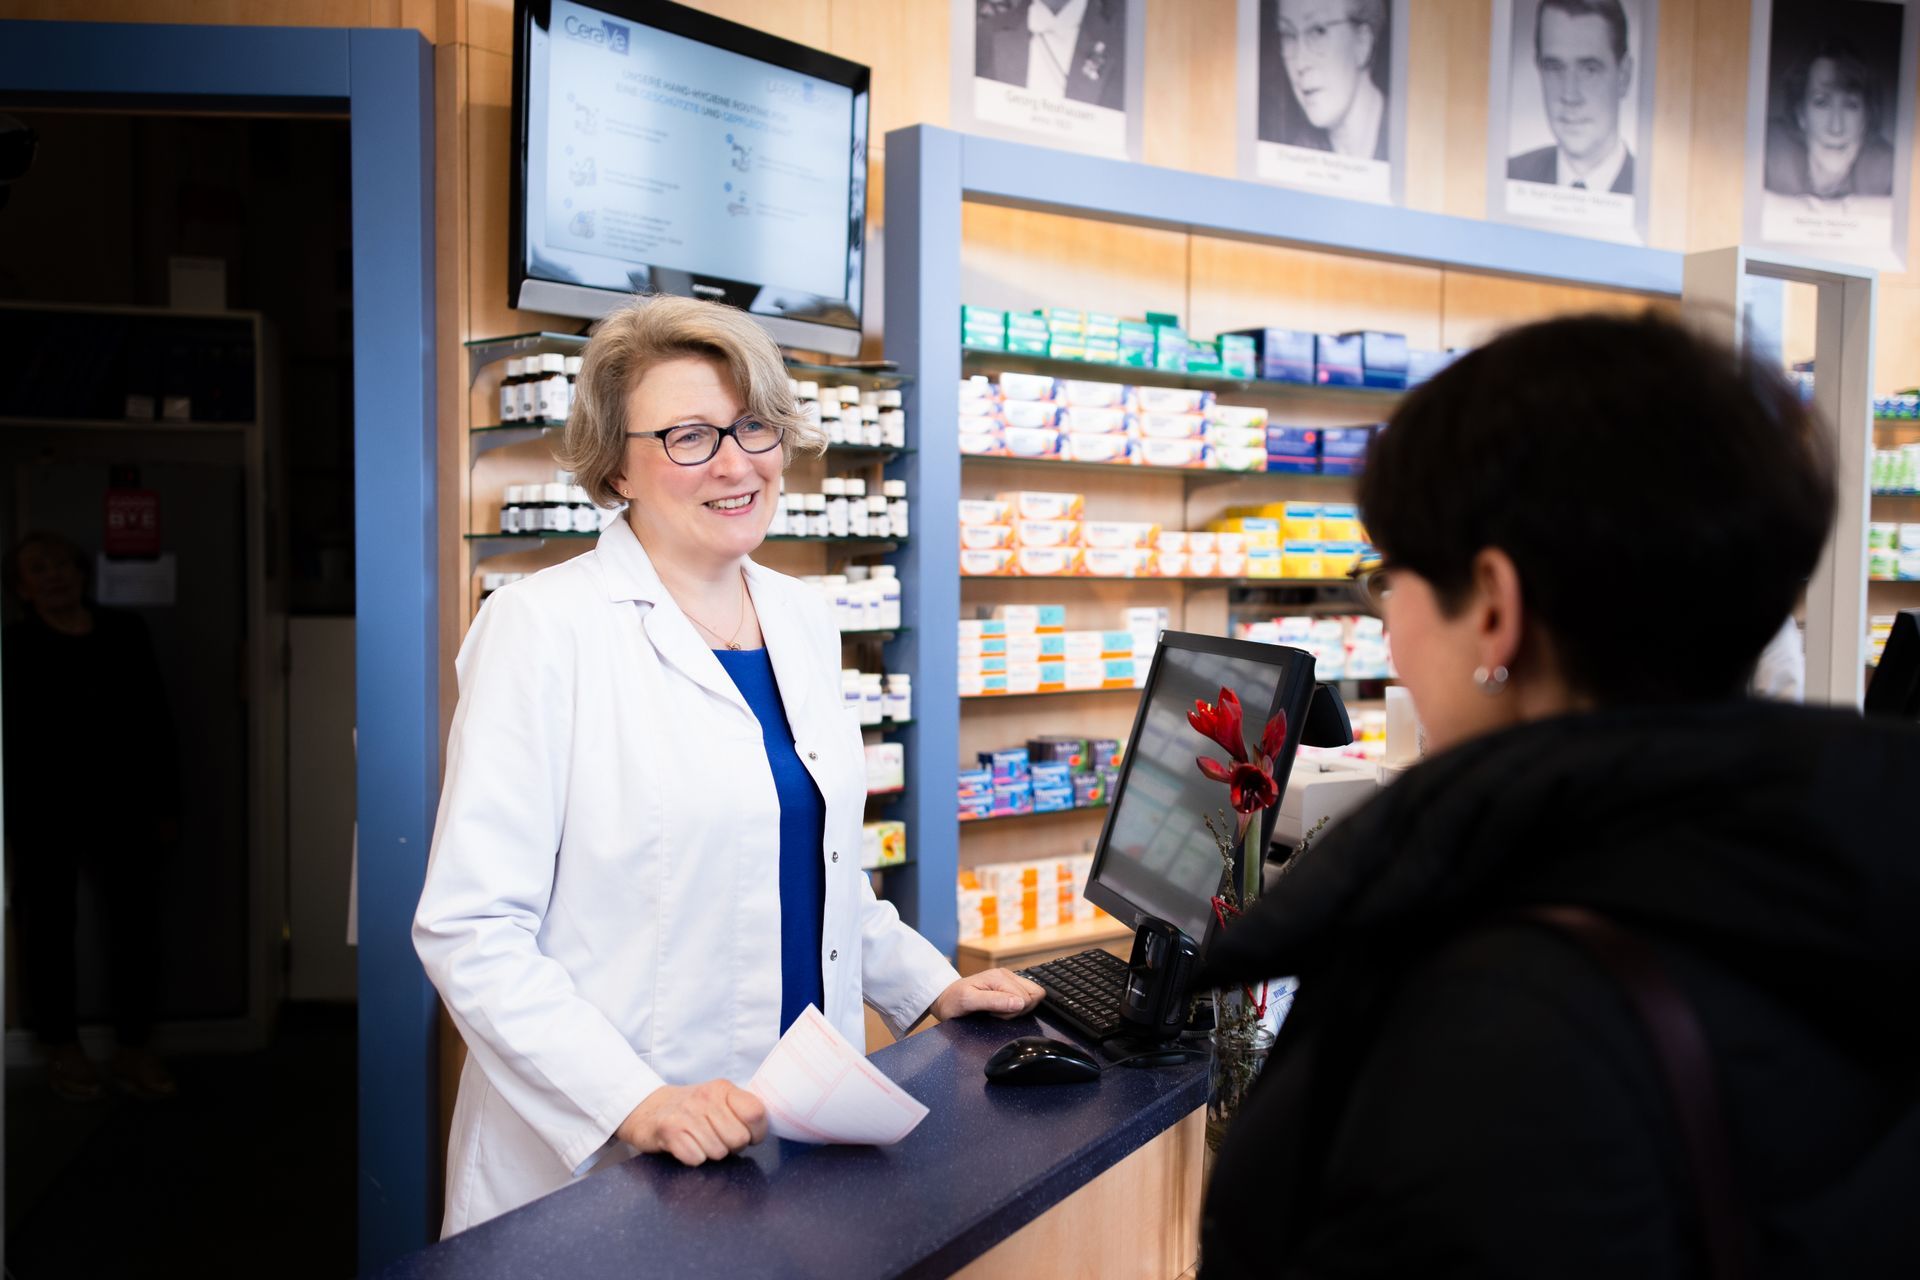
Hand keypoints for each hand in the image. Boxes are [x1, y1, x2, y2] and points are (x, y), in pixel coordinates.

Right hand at [615, 1080, 767, 1165]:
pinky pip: (696, 1158)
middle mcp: (706, 1098)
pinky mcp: (669, 1131)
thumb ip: (741, 1111)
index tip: (748, 1136)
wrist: (646, 1108)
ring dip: (710, 1153)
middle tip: (716, 1139)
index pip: (755, 1113)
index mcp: (723, 1089)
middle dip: (730, 1147)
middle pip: (738, 1139)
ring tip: (698, 1140)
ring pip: (718, 1152)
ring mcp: (686, 1114)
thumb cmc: (690, 1110)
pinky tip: (685, 1146)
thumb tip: (761, 1132)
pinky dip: (692, 1158)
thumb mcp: (717, 1100)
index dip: (756, 1133)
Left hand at [930, 968, 1044, 1020]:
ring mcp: (1008, 980)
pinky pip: (1025, 997)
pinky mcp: (1008, 986)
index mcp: (999, 977)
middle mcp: (1006, 975)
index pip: (1027, 997)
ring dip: (1018, 1009)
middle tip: (997, 1013)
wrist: (944, 998)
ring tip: (998, 1011)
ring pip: (1032, 996)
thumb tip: (1020, 1003)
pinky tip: (1000, 1009)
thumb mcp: (968, 1001)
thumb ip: (994, 1001)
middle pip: (1034, 995)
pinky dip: (1016, 1007)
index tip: (995, 1014)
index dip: (1014, 1011)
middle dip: (1018, 1010)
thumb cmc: (953, 1000)